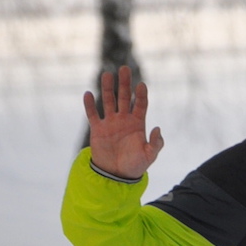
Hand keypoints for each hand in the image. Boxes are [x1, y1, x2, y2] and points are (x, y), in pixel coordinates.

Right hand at [83, 65, 163, 179]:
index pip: (140, 104)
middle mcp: (124, 119)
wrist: (117, 175)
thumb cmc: (135, 165)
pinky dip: (89, 105)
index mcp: (138, 123)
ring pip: (108, 101)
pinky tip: (88, 94)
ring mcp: (110, 123)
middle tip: (124, 69)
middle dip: (125, 83)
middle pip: (124, 97)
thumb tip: (157, 128)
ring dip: (108, 88)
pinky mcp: (98, 129)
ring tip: (107, 75)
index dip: (141, 95)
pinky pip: (93, 114)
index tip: (141, 85)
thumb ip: (155, 144)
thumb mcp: (149, 156)